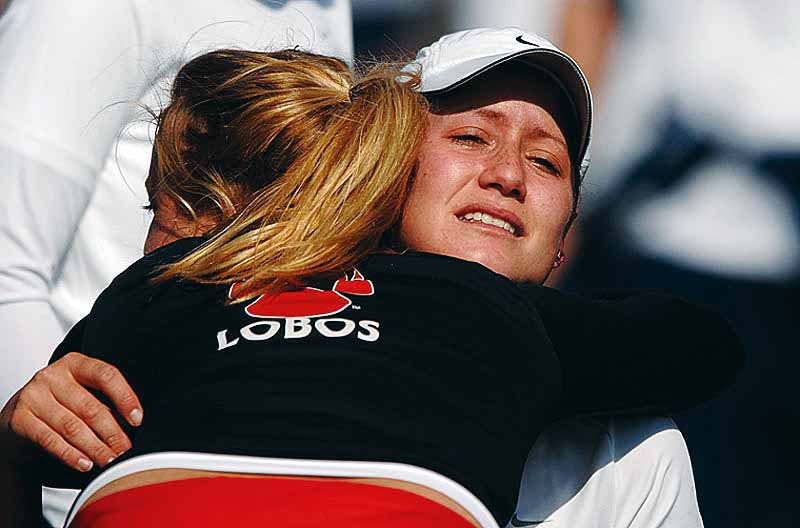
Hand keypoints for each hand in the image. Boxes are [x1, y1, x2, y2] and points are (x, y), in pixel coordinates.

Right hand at [0, 352, 141, 471]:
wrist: (19, 415)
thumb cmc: (59, 402)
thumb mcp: (81, 391)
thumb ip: (103, 400)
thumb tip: (129, 425)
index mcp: (75, 364)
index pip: (106, 376)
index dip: (125, 398)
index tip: (137, 419)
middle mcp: (52, 376)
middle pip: (90, 407)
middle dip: (112, 432)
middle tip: (123, 449)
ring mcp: (34, 396)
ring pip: (72, 426)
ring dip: (94, 447)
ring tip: (108, 459)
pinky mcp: (20, 418)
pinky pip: (50, 440)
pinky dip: (71, 454)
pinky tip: (85, 463)